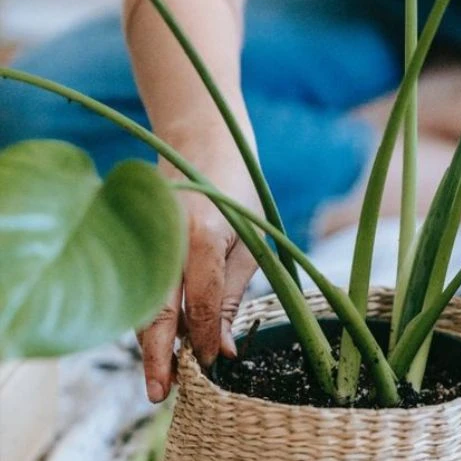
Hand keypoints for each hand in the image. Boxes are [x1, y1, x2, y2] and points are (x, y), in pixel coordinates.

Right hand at [137, 127, 260, 402]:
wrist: (200, 141)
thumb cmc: (236, 190)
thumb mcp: (248, 241)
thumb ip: (232, 293)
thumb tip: (226, 347)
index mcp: (205, 236)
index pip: (201, 303)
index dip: (205, 338)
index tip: (211, 365)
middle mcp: (170, 240)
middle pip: (157, 310)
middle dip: (158, 355)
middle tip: (161, 392)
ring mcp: (148, 237)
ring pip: (142, 301)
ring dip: (150, 340)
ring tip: (161, 374)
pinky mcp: (138, 238)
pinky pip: (140, 285)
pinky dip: (146, 313)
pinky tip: (159, 335)